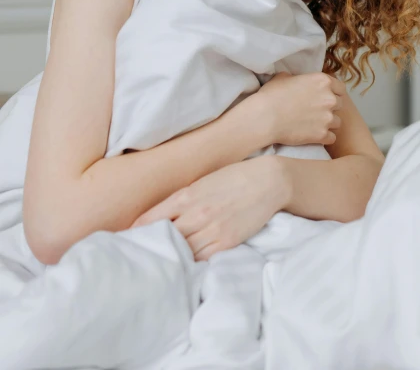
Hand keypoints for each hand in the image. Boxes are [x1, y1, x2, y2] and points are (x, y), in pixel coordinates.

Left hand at [129, 156, 285, 260]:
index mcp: (186, 195)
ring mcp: (211, 230)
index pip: (151, 218)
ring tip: (153, 268)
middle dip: (148, 248)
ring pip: (180, 252)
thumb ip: (181, 199)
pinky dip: (189, 264)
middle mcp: (196, 214)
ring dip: (168, 259)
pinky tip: (181, 269)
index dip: (135, 232)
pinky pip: (201, 259)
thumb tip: (159, 216)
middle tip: (131, 259)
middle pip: (163, 238)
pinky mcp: (226, 243)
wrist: (267, 181)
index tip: (122, 240)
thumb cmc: (233, 177)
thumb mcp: (202, 182)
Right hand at [256, 71, 345, 146]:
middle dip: (330, 108)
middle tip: (316, 111)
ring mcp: (327, 118)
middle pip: (339, 104)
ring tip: (313, 125)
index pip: (340, 87)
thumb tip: (296, 80)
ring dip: (328, 123)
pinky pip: (332, 138)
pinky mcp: (322, 135)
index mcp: (322, 81)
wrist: (264, 118)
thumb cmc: (271, 95)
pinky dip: (324, 138)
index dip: (333, 92)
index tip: (325, 97)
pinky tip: (313, 136)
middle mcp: (329, 98)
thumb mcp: (283, 77)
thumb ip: (297, 78)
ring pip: (337, 122)